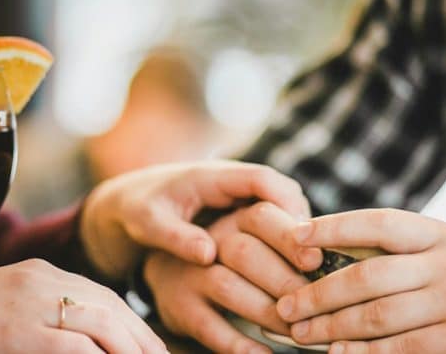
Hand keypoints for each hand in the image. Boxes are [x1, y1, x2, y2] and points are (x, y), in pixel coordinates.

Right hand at [0, 259, 166, 353]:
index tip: (150, 346)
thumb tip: (82, 338)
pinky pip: (72, 347)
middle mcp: (40, 280)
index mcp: (39, 272)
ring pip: (100, 325)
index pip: (102, 295)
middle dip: (141, 338)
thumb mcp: (3, 305)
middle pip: (109, 307)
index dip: (132, 322)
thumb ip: (40, 313)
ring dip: (129, 350)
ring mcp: (28, 304)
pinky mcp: (15, 332)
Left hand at [80, 160, 310, 278]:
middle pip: (284, 192)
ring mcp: (241, 195)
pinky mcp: (243, 210)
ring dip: (298, 233)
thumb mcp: (149, 224)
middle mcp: (234, 181)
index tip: (302, 234)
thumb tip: (208, 256)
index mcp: (213, 176)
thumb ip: (176, 237)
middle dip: (302, 222)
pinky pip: (275, 219)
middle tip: (315, 259)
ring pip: (284, 206)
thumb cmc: (138, 210)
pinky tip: (293, 269)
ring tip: (309, 268)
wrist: (130, 201)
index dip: (286, 204)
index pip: (262, 179)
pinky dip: (287, 239)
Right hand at [144, 202, 322, 353]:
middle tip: (316, 306)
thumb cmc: (238, 258)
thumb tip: (343, 254)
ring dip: (266, 312)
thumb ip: (292, 239)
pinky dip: (239, 344)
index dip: (290, 237)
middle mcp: (211, 239)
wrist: (170, 271)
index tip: (318, 260)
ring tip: (298, 332)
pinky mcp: (180, 307)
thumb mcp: (256, 235)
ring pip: (228, 287)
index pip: (262, 216)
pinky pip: (209, 326)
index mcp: (236, 216)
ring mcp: (192, 274)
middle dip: (284, 280)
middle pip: (245, 252)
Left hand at [276, 208, 445, 353]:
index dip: (332, 227)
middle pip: (365, 277)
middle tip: (284, 305)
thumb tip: (358, 253)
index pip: (378, 223)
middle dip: (318, 293)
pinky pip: (407, 352)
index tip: (295, 237)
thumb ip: (422, 248)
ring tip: (301, 334)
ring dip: (332, 329)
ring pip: (378, 318)